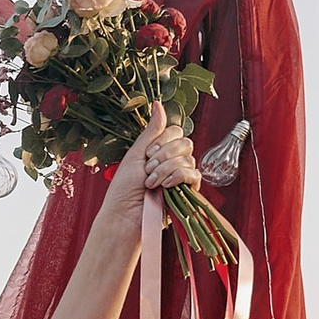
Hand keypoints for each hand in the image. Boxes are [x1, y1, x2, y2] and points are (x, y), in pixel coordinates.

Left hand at [101, 101, 198, 224]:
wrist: (126, 214)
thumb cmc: (124, 188)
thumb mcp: (136, 154)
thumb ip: (151, 131)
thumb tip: (158, 104)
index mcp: (159, 150)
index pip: (175, 131)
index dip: (163, 140)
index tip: (148, 154)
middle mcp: (172, 161)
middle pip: (184, 142)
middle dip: (164, 155)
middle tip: (148, 169)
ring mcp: (180, 176)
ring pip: (188, 158)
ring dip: (166, 169)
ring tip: (151, 183)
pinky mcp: (187, 191)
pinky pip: (194, 174)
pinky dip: (178, 177)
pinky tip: (166, 186)